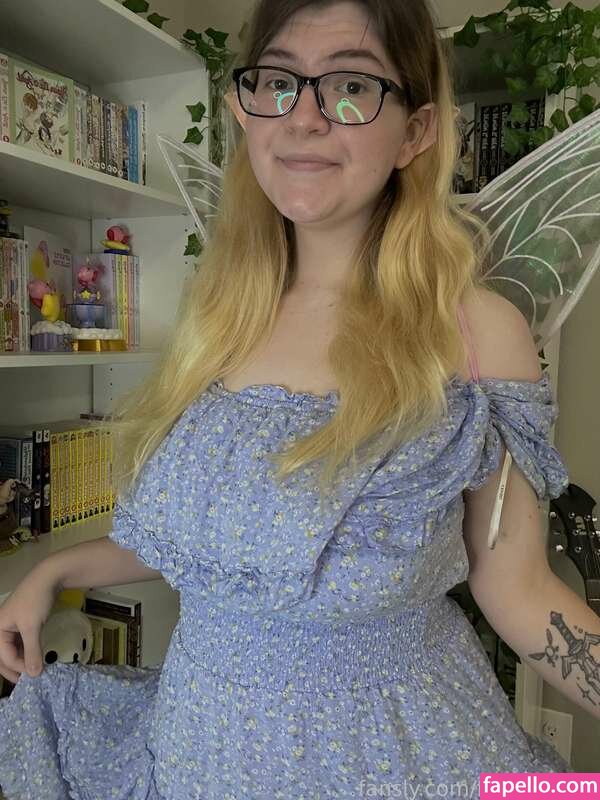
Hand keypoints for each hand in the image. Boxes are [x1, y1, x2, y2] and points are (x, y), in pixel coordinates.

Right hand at [0, 563, 61, 682]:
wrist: (49, 576)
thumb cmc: (36, 600)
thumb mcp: (32, 627)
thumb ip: (32, 651)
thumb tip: (34, 674)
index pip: (5, 656)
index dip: (19, 667)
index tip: (35, 676)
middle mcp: (1, 628)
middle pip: (4, 655)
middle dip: (14, 669)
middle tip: (27, 682)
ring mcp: (11, 626)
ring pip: (12, 650)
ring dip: (21, 661)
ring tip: (33, 673)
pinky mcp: (22, 623)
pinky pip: (20, 642)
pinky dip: (27, 651)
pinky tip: (35, 658)